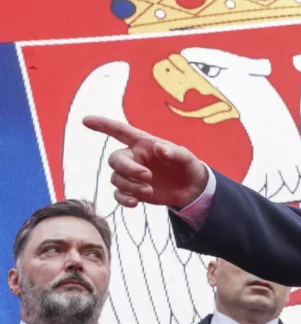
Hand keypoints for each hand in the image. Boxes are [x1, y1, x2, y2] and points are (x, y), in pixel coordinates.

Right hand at [82, 116, 208, 208]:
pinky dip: (123, 199)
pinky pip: (118, 194)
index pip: (120, 131)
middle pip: (115, 160)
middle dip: (127, 169)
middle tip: (148, 177)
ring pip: (116, 179)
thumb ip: (174, 152)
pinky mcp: (132, 190)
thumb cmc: (187, 166)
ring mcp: (131, 174)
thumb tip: (159, 148)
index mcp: (144, 143)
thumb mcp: (186, 157)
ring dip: (130, 186)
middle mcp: (134, 157)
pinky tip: (135, 203)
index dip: (103, 125)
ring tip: (150, 191)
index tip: (85, 120)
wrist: (191, 188)